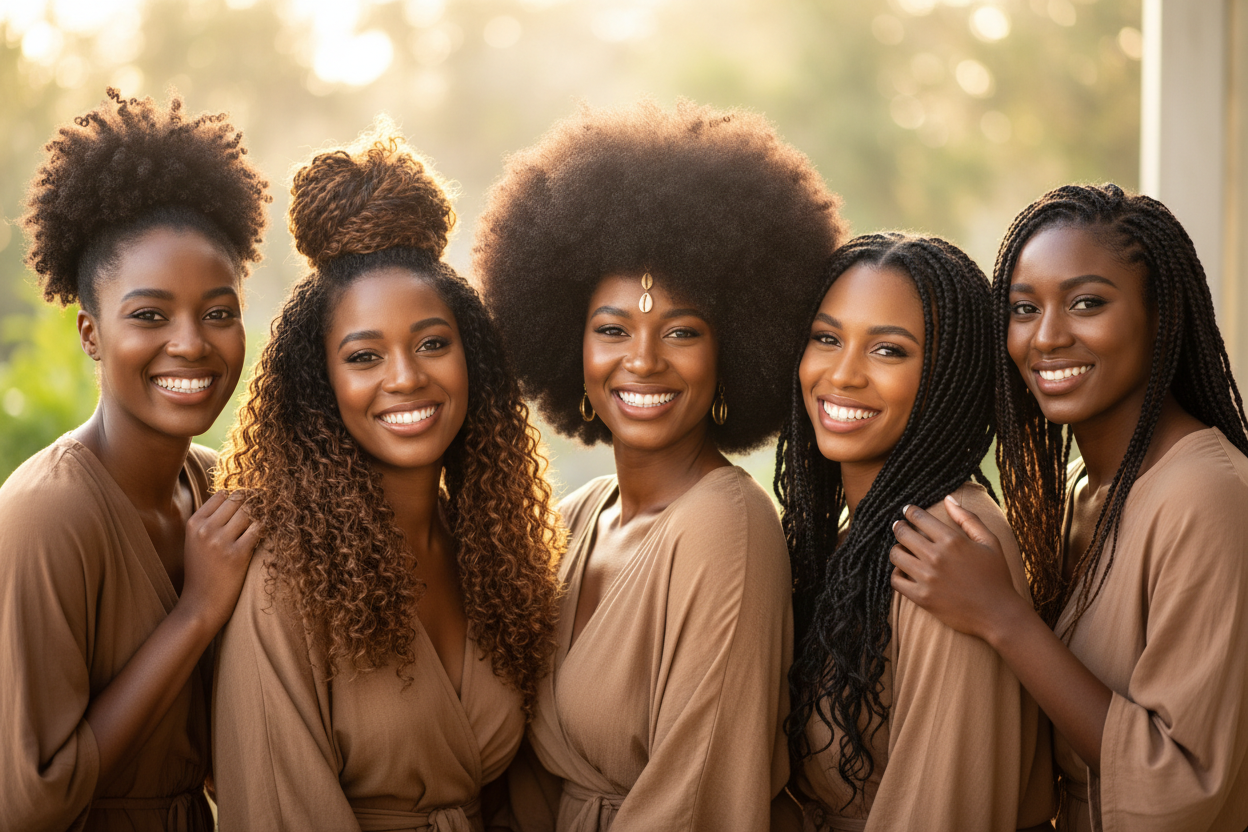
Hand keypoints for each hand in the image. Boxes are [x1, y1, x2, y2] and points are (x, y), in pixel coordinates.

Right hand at [178, 489, 259, 631]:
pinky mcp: (238, 554)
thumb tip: (232, 497)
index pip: (221, 495)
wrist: (200, 604)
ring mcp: (221, 541)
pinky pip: (258, 529)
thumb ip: (209, 521)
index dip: (237, 497)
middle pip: (238, 500)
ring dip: (259, 517)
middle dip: (251, 504)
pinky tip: (264, 537)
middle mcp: (206, 529)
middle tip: (262, 510)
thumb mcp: (195, 542)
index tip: (247, 504)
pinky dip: (264, 530)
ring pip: (250, 512)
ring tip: (262, 525)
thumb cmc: (201, 572)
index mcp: (194, 523)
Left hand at [889, 496, 1024, 643]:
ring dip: (897, 549)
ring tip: (902, 549)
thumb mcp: (989, 542)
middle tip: (899, 526)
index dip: (910, 511)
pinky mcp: (921, 597)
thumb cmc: (996, 576)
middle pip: (902, 534)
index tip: (907, 510)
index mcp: (952, 540)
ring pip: (896, 555)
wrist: (998, 614)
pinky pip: (896, 580)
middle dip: (899, 527)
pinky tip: (904, 570)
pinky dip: (896, 573)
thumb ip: (968, 518)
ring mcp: (927, 578)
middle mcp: (936, 557)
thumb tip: (948, 498)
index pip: (919, 518)